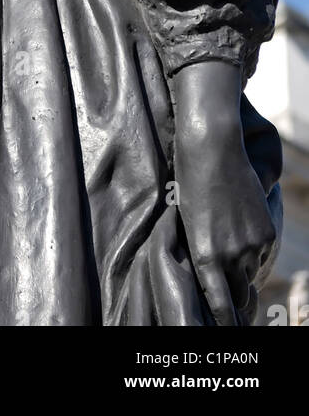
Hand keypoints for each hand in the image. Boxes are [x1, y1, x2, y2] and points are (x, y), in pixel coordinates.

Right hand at [172, 61, 276, 324]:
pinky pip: (216, 291)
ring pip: (232, 290)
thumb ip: (237, 223)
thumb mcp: (239, 201)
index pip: (253, 272)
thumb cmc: (220, 165)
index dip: (245, 292)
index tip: (242, 308)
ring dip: (230, 310)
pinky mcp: (211, 252)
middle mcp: (254, 248)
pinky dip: (220, 311)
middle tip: (234, 322)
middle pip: (246, 287)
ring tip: (224, 327)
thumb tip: (224, 232)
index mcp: (263, 235)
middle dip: (241, 306)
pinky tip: (219, 326)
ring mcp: (234, 251)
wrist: (212, 147)